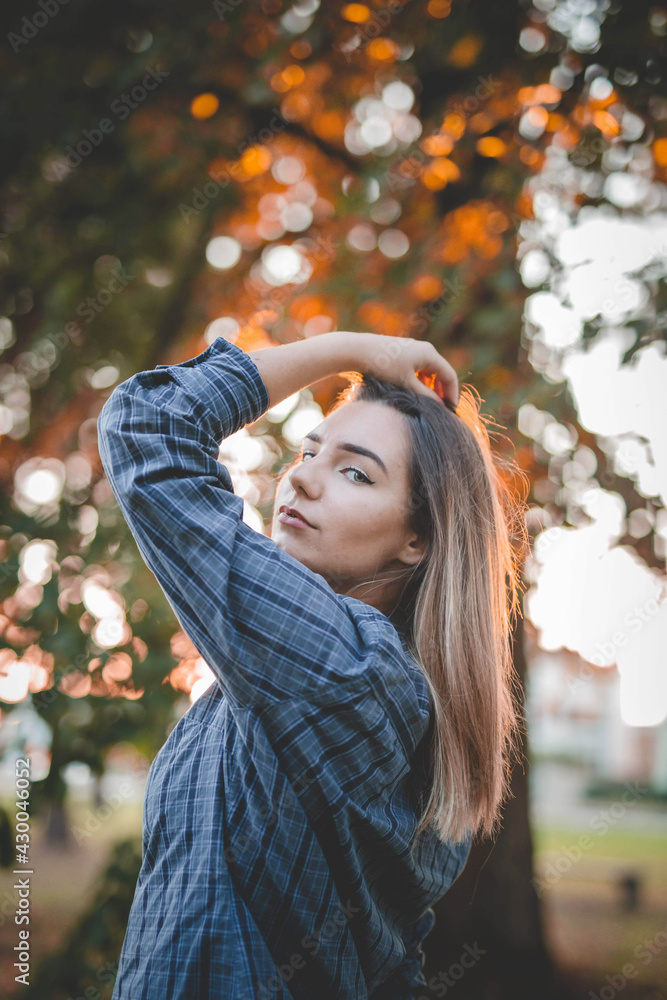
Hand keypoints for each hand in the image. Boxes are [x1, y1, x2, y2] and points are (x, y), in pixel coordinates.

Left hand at [342, 333, 458, 406]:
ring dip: (431, 385)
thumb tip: (442, 406)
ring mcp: (414, 348)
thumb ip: (426, 396)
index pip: (450, 375)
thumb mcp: (407, 384)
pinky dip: (421, 379)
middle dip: (442, 390)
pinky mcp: (403, 351)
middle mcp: (425, 348)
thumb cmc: (384, 367)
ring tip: (427, 401)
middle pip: (441, 372)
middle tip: (441, 407)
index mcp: (430, 354)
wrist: (359, 350)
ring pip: (430, 370)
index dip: (452, 393)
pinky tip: (414, 389)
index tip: (451, 410)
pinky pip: (419, 367)